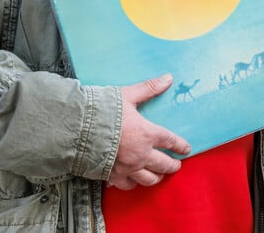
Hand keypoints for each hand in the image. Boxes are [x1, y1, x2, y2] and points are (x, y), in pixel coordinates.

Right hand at [107, 74, 190, 189]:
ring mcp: (127, 168)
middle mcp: (141, 154)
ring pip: (148, 179)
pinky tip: (132, 181)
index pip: (170, 141)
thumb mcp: (127, 95)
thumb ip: (148, 89)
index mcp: (147, 134)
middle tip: (176, 165)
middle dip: (172, 165)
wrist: (77, 129)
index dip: (180, 145)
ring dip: (156, 177)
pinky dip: (132, 184)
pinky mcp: (112, 176)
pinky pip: (127, 185)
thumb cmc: (102, 110)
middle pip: (163, 164)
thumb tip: (168, 78)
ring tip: (158, 175)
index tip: (186, 149)